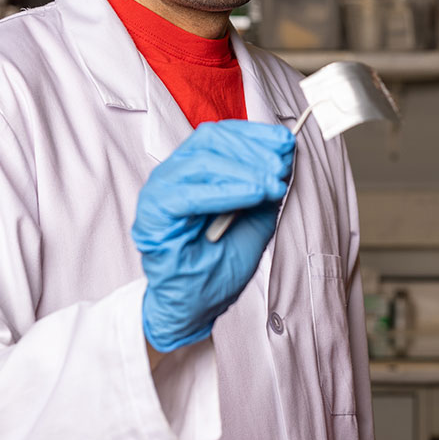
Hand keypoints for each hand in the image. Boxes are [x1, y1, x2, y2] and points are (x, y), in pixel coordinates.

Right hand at [132, 120, 294, 352]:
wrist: (196, 304)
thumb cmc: (219, 263)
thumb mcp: (256, 218)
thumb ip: (266, 186)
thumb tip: (283, 155)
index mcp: (195, 169)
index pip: (222, 135)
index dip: (255, 135)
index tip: (285, 143)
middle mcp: (174, 173)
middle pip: (211, 140)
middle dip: (253, 150)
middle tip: (281, 167)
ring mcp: (160, 191)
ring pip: (202, 162)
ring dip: (244, 170)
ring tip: (271, 185)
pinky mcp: (153, 213)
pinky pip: (188, 194)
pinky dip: (225, 191)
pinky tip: (252, 195)